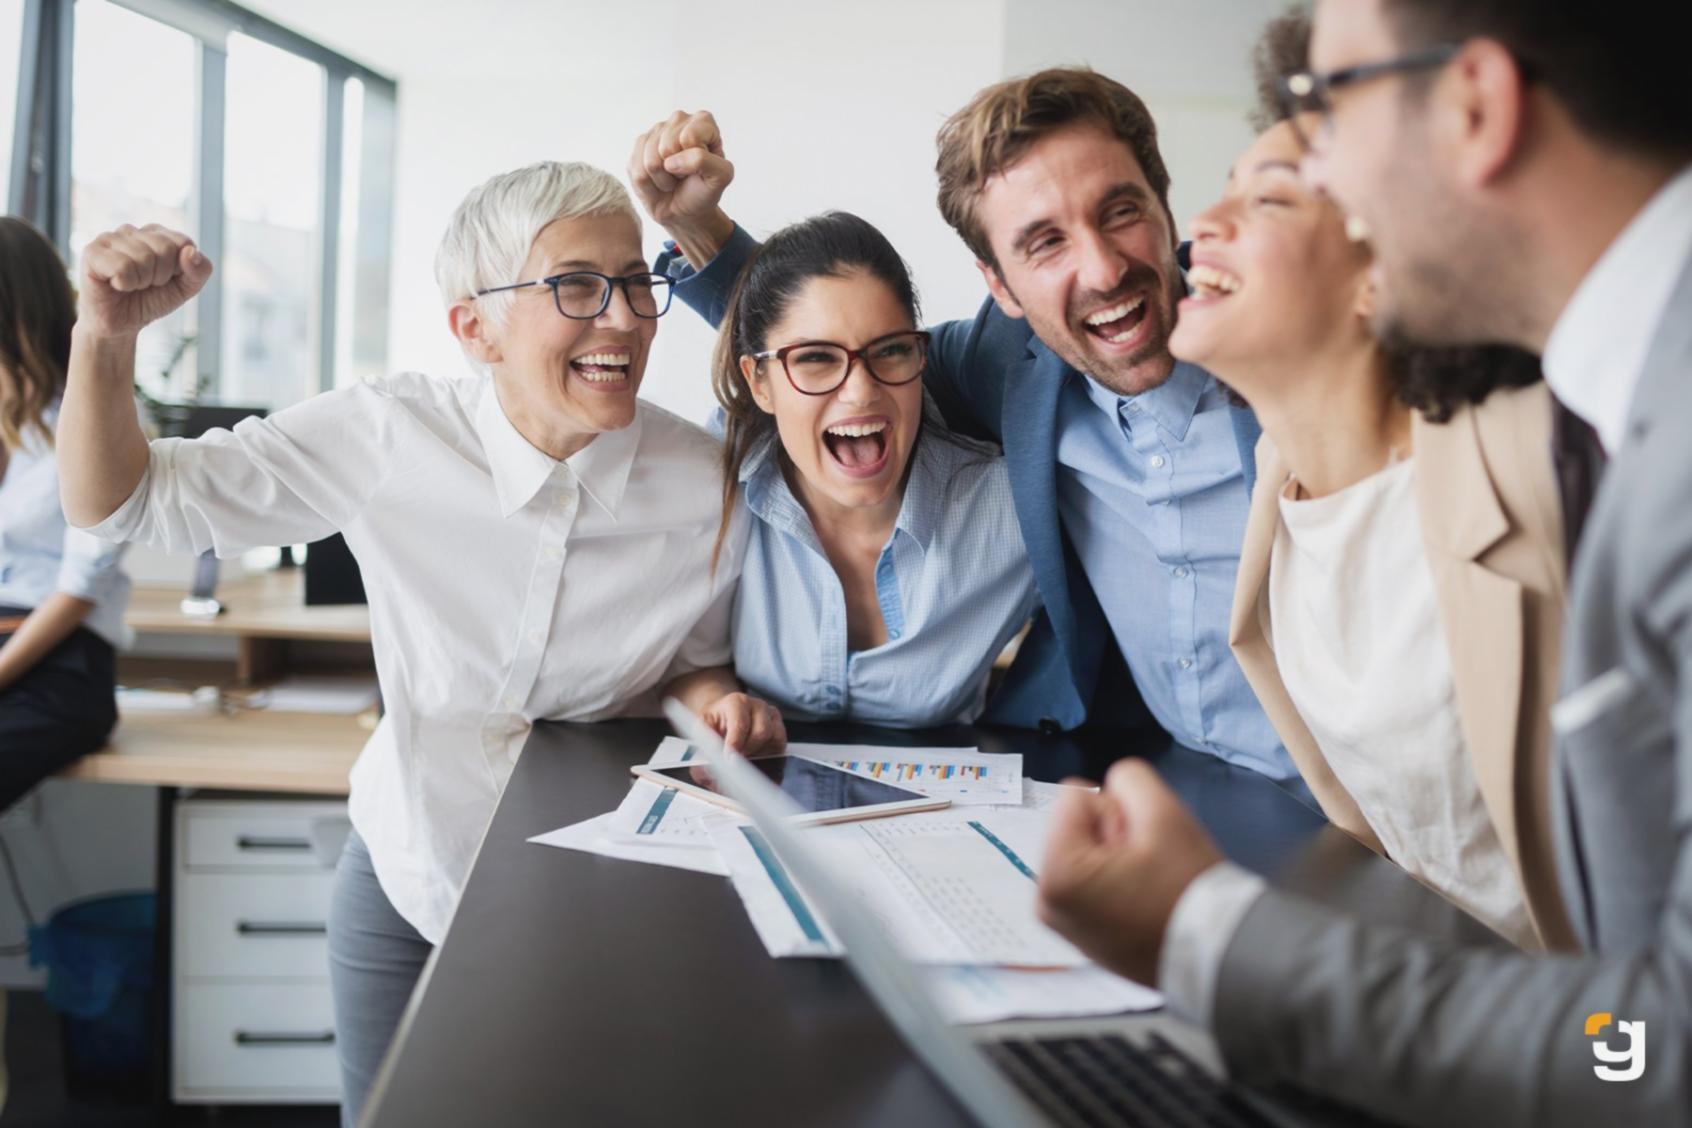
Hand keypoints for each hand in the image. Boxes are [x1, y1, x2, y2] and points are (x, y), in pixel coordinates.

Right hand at [78, 224, 213, 339]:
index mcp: (156, 234)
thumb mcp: (185, 288)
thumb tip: (191, 251)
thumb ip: (199, 270)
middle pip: (165, 248)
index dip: (179, 269)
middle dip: (161, 276)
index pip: (184, 242)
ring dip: (141, 282)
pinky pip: (122, 266)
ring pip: (143, 257)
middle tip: (145, 284)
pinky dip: (125, 284)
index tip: (165, 279)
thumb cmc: (150, 300)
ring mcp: (110, 238)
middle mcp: (133, 231)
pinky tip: (115, 284)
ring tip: (130, 285)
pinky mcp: (92, 252)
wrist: (120, 324)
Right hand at [627, 110, 734, 239]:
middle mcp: (678, 119)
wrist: (684, 209)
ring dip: (663, 179)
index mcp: (703, 121)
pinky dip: (648, 184)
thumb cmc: (704, 190)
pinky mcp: (639, 145)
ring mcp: (656, 130)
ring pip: (651, 160)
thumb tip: (670, 161)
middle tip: (685, 175)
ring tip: (673, 178)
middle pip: (667, 147)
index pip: (689, 137)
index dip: (694, 160)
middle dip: (677, 170)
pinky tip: (658, 179)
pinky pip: (636, 169)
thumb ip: (705, 161)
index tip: (701, 168)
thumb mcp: (720, 177)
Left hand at [700, 691, 786, 756]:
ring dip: (759, 753)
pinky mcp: (780, 727)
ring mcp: (771, 715)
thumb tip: (712, 759)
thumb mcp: (702, 726)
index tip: (729, 759)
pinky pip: (781, 744)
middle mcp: (758, 705)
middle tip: (736, 762)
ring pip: (774, 738)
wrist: (725, 715)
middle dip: (748, 751)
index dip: (735, 744)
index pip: (740, 724)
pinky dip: (769, 753)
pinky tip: (755, 754)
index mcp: (737, 701)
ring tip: (744, 756)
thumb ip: (705, 739)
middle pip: (761, 732)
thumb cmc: (715, 722)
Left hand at [1036, 760, 1223, 985]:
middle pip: (1074, 825)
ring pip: (1083, 851)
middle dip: (1111, 836)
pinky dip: (1111, 883)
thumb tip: (1111, 785)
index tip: (1140, 846)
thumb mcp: (1165, 812)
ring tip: (1146, 885)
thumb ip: (1128, 778)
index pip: (1076, 797)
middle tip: (1147, 867)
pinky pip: (1087, 881)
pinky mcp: (1075, 933)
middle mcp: (1045, 900)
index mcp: (1056, 873)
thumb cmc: (1189, 889)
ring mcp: (1059, 921)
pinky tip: (1140, 901)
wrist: (1216, 953)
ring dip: (1113, 858)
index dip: (1116, 812)